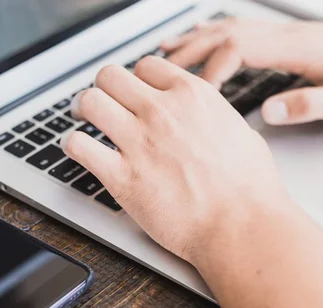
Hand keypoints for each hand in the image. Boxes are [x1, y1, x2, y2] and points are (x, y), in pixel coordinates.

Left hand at [62, 57, 288, 267]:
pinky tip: (80, 151)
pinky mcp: (121, 176)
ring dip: (83, 110)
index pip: (145, 67)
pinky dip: (73, 146)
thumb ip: (216, 119)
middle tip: (102, 103)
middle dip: (105, 89)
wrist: (240, 226)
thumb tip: (210, 121)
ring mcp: (138, 141)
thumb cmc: (249, 189)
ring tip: (84, 122)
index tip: (133, 94)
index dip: (136, 80)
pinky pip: (78, 145)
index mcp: (191, 97)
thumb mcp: (242, 133)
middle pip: (110, 76)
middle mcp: (161, 112)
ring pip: (89, 102)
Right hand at [161, 19, 322, 124]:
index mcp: (299, 49)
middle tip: (158, 74)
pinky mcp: (283, 38)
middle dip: (189, 53)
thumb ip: (312, 104)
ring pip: (228, 28)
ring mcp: (283, 33)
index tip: (194, 94)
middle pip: (225, 34)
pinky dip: (212, 34)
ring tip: (163, 55)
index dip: (211, 69)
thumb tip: (270, 110)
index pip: (240, 49)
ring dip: (194, 41)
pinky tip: (198, 39)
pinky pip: (239, 30)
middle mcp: (286, 35)